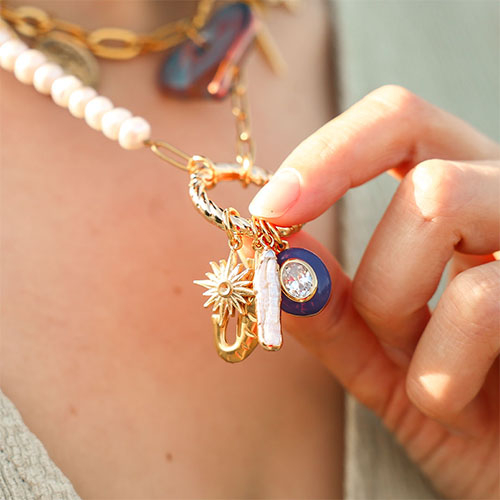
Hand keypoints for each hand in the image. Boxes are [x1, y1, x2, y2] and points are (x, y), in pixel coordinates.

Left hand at [249, 85, 499, 498]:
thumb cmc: (458, 412)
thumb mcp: (379, 361)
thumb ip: (330, 308)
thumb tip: (276, 249)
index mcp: (466, 199)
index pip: (397, 121)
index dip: (325, 154)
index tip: (269, 211)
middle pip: (422, 174)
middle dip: (375, 273)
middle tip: (377, 332)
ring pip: (441, 207)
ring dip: (398, 313)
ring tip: (429, 384)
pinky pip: (482, 303)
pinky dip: (440, 377)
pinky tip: (468, 410)